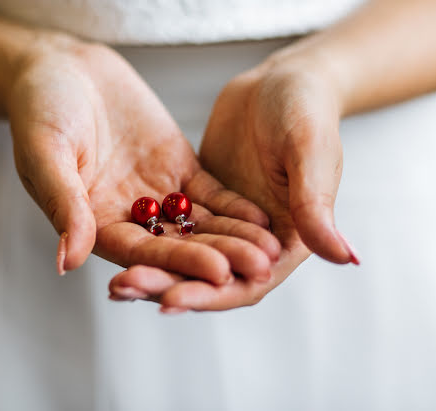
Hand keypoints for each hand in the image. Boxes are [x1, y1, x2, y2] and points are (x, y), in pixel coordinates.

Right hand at [8, 38, 279, 283]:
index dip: (179, 262)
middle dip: (219, 255)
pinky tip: (262, 216)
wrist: (62, 68)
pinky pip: (207, 192)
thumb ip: (63, 204)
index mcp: (92, 223)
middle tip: (261, 266)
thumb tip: (68, 262)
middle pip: (177, 245)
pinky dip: (233, 205)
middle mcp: (126, 216)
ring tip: (272, 249)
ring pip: (198, 223)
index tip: (218, 272)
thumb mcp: (45, 152)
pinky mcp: (175, 168)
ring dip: (235, 237)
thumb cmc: (40, 108)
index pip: (140, 252)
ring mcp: (153, 193)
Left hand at [110, 58, 359, 310]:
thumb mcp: (311, 154)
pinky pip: (170, 224)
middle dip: (164, 285)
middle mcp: (251, 242)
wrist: (281, 82)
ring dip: (150, 267)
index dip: (207, 295)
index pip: (244, 282)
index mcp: (285, 242)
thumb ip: (315, 204)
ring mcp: (222, 224)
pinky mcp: (199, 202)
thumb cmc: (308, 113)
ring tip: (112, 280)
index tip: (168, 302)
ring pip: (183, 254)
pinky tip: (112, 238)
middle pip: (205, 276)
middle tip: (122, 289)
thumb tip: (344, 257)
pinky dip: (147, 235)